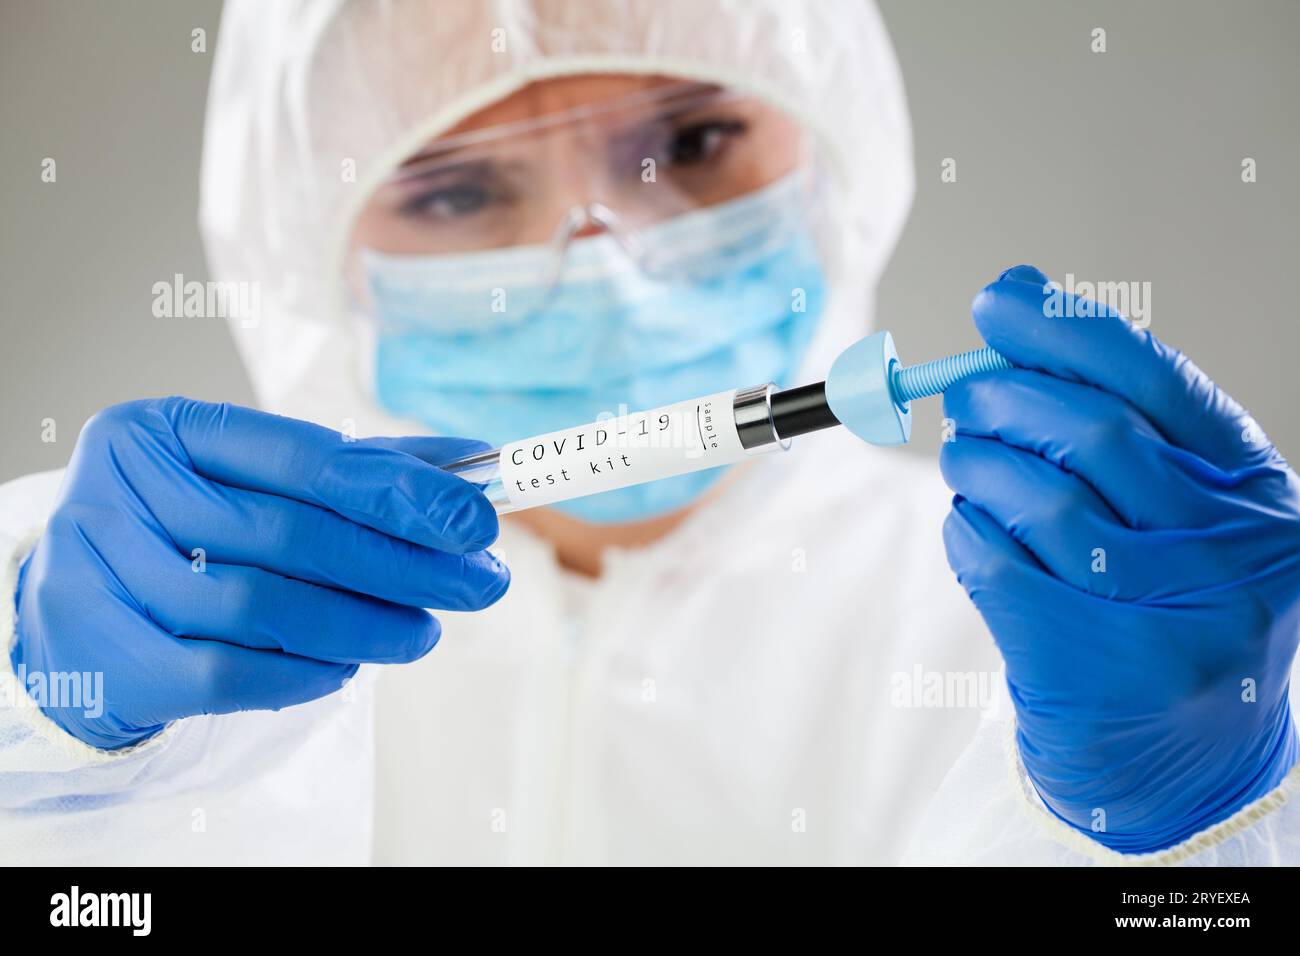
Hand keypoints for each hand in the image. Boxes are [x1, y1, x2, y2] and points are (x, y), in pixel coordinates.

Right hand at [12, 397, 508, 749]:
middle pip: (291, 534)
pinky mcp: (102, 658)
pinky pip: (226, 674)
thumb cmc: (188, 533)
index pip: (304, 458)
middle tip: (479, 585)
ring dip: (362, 626)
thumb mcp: (260, 483)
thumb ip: (360, 470)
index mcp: (164, 430)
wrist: (83, 613)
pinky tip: (347, 669)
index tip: (477, 520)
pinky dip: (301, 673)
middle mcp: (118, 493)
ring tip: (421, 634)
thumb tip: (473, 462)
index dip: (399, 491)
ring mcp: (99, 576)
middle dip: (402, 565)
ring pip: (261, 606)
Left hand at [941, 265, 1299, 852]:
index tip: (996, 302)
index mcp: (1254, 491)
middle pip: (1093, 434)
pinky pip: (999, 568)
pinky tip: (968, 528)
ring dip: (977, 466)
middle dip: (1006, 399)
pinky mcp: (1101, 669)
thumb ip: (1114, 418)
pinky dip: (966, 533)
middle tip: (963, 399)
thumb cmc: (1167, 606)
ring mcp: (1174, 617)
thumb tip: (1017, 300)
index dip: (1064, 331)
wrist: (1183, 760)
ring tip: (964, 463)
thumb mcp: (1175, 511)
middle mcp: (1233, 551)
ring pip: (1042, 498)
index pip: (1155, 381)